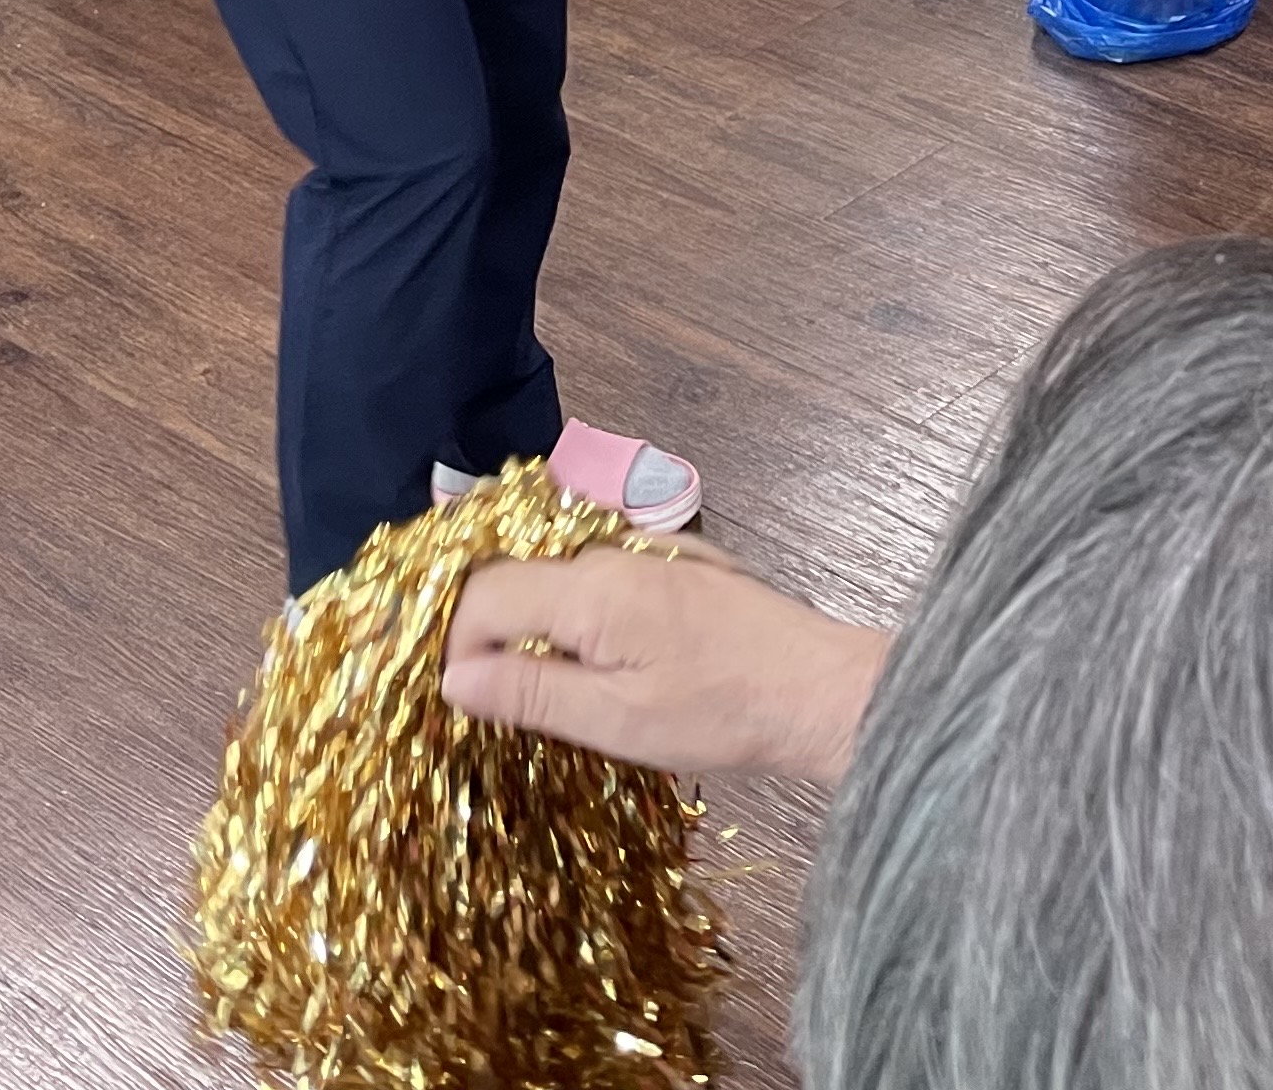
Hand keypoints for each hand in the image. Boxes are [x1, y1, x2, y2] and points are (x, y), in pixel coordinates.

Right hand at [441, 544, 889, 782]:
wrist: (820, 689)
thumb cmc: (720, 713)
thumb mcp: (614, 719)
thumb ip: (530, 692)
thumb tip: (452, 679)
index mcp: (591, 589)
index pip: (483, 592)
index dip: (454, 645)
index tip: (458, 697)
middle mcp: (615, 554)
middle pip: (517, 575)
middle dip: (488, 630)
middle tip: (491, 694)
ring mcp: (652, 553)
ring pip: (559, 574)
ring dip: (534, 622)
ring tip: (541, 684)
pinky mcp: (680, 565)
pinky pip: (603, 576)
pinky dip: (579, 612)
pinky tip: (597, 658)